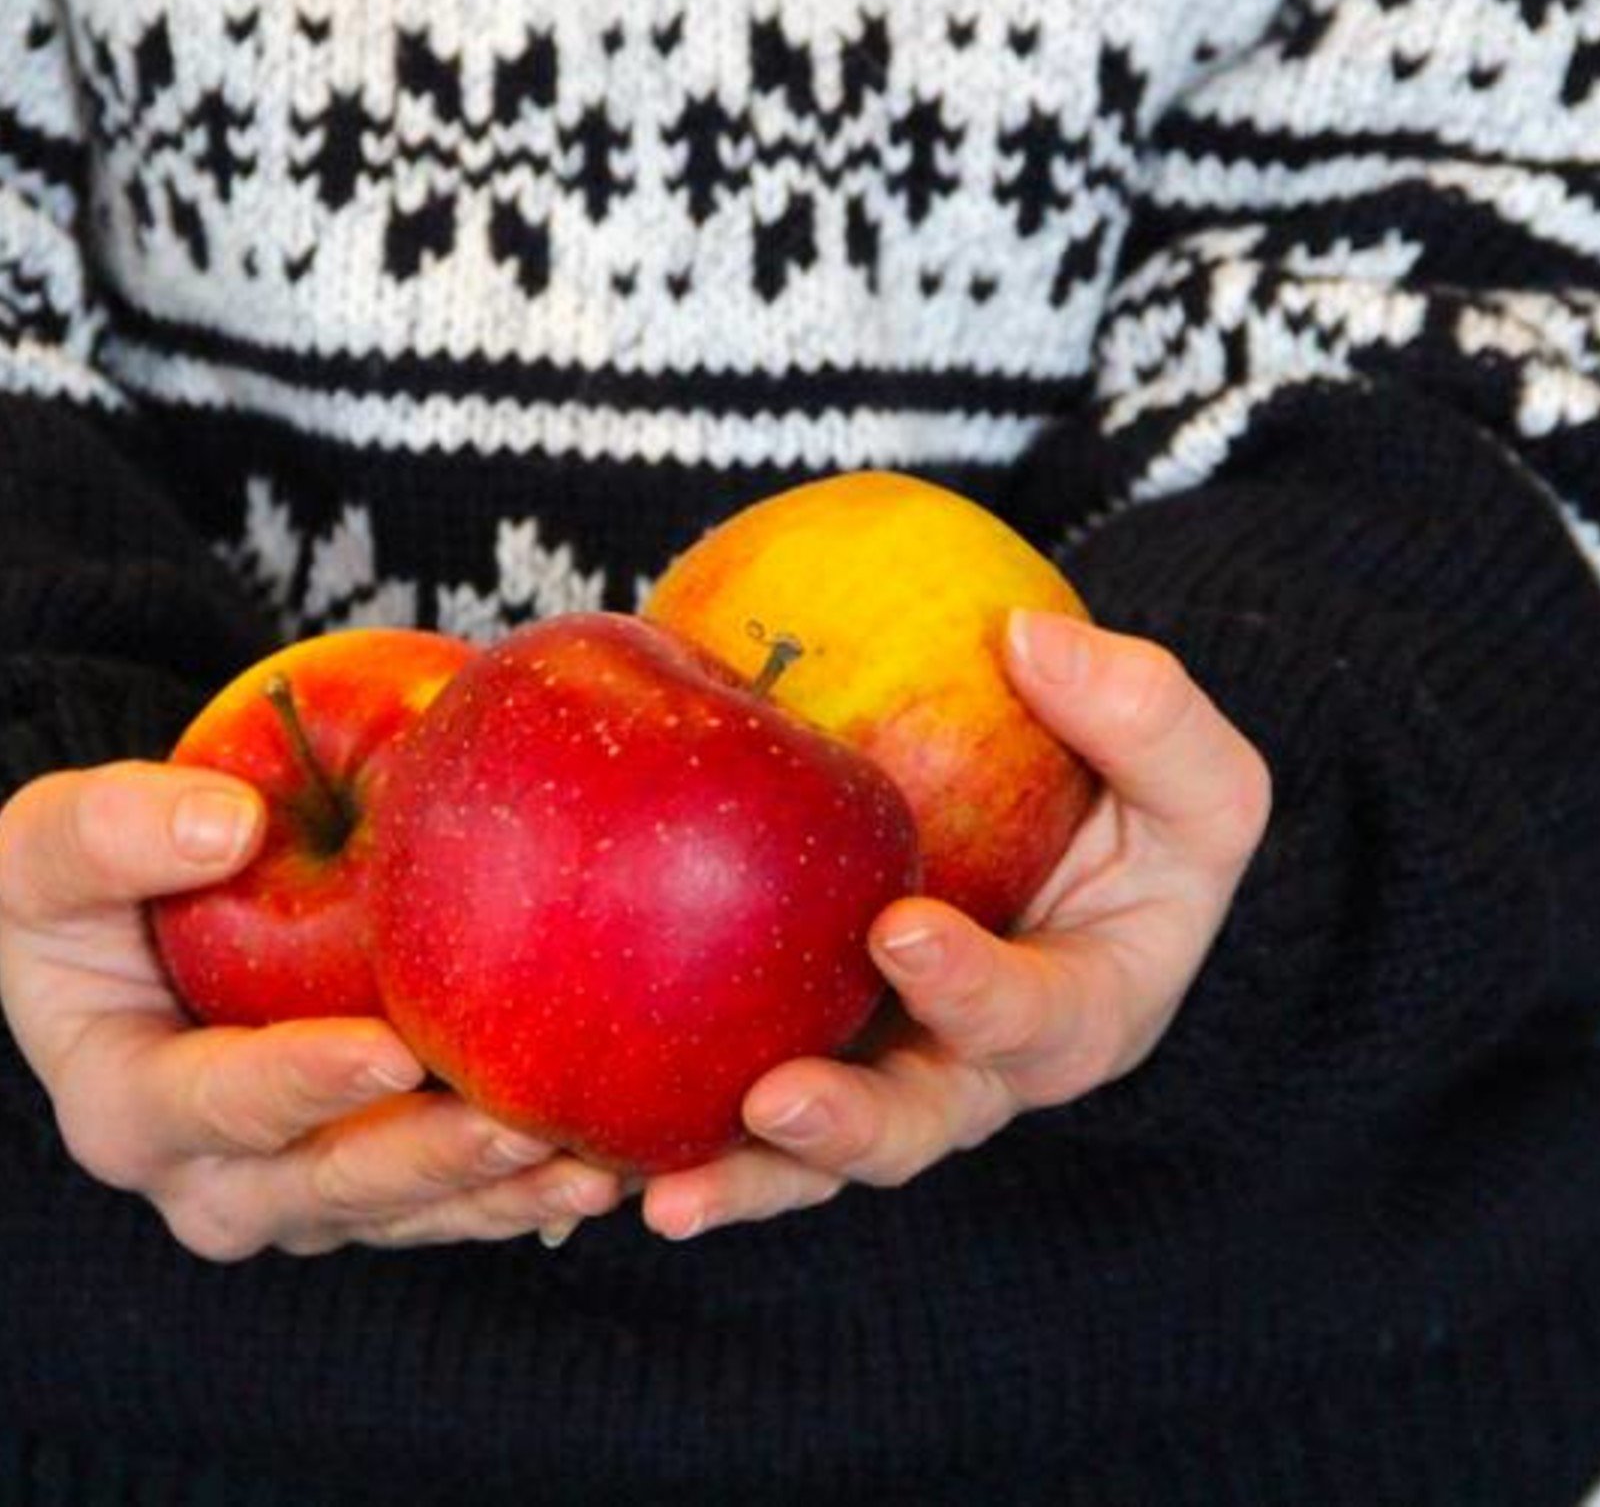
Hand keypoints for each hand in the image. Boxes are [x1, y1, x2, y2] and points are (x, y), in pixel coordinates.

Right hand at [0, 760, 622, 1259]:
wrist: (142, 926)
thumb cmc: (92, 882)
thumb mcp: (52, 843)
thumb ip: (113, 829)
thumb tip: (226, 823)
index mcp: (126, 1105)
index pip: (215, 1103)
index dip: (300, 1084)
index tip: (389, 1049)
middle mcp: (212, 1176)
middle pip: (330, 1186)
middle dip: (429, 1162)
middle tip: (524, 1123)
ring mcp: (301, 1190)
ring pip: (407, 1213)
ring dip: (500, 1193)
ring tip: (596, 1163)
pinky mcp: (374, 1181)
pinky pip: (452, 1201)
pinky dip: (527, 1188)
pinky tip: (612, 1158)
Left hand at [640, 610, 1270, 1239]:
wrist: (1057, 825)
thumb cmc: (1135, 803)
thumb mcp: (1187, 766)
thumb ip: (1146, 711)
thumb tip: (1029, 641)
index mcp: (1077, 1016)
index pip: (1033, 1020)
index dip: (974, 992)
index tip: (904, 932)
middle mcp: (969, 1069)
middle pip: (910, 1127)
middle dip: (843, 1130)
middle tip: (772, 1100)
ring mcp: (874, 1066)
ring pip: (803, 1149)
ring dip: (731, 1172)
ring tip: (647, 1190)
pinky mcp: (794, 1040)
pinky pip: (722, 1089)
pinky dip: (656, 1122)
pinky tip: (574, 1132)